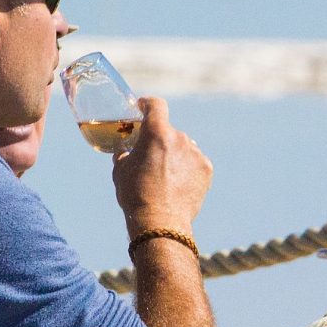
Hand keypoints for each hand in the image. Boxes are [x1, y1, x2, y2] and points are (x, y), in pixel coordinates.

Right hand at [113, 97, 211, 236]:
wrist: (160, 222)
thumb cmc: (136, 195)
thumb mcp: (120, 170)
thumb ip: (124, 153)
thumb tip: (124, 151)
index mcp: (157, 132)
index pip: (155, 105)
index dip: (147, 104)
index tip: (142, 108)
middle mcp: (180, 138)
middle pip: (168, 131)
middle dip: (159, 140)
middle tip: (150, 156)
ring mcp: (195, 153)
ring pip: (183, 147)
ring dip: (174, 155)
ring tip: (164, 177)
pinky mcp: (206, 169)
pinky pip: (195, 162)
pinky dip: (187, 169)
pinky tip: (177, 184)